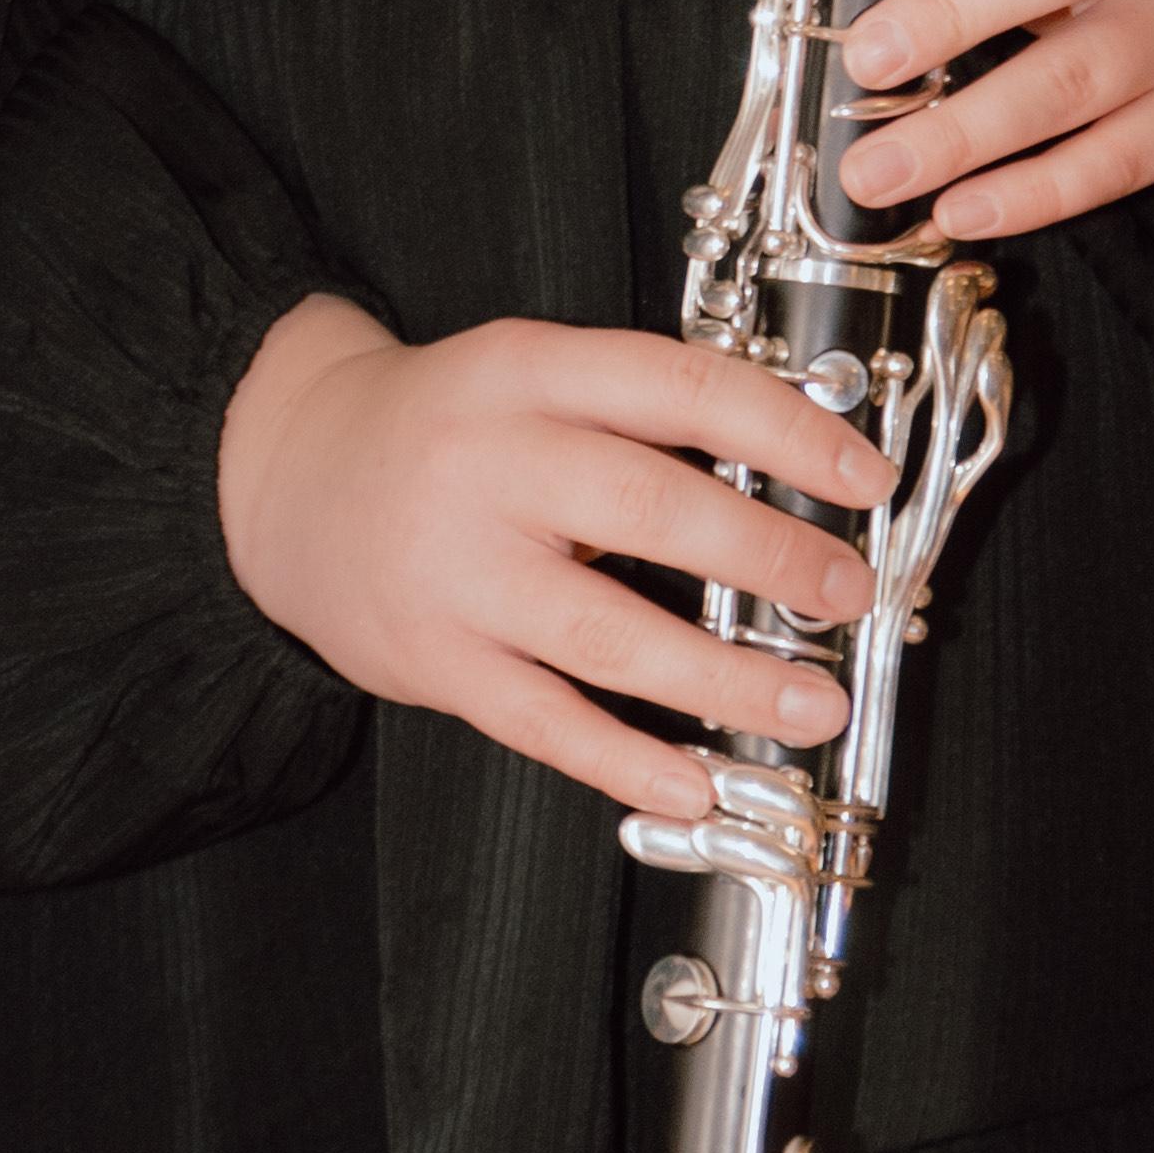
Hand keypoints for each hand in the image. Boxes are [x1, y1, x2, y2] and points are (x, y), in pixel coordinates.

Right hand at [214, 295, 895, 829]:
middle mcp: (490, 464)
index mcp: (528, 371)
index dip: (787, 431)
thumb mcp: (531, 374)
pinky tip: (697, 782)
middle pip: (648, 507)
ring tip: (812, 704)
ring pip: (605, 634)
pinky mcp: (433, 660)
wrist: (288, 478)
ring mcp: (458, 570)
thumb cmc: (443, 429)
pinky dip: (628, 758)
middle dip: (769, 557)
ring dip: (725, 677)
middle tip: (848, 592)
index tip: (865, 476)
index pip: (678, 385)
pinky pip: (543, 722)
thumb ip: (641, 409)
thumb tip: (800, 462)